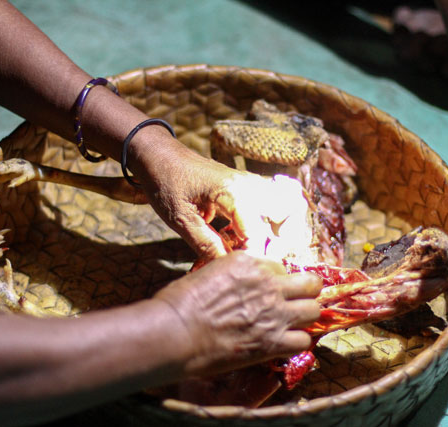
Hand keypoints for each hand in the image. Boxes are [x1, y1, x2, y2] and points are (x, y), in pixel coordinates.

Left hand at [132, 137, 312, 260]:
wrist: (159, 155)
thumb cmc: (166, 182)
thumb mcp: (180, 219)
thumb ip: (206, 245)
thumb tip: (226, 268)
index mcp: (234, 192)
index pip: (259, 233)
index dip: (252, 257)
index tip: (239, 271)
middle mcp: (249, 185)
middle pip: (288, 212)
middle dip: (281, 240)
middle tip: (260, 259)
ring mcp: (250, 184)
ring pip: (284, 206)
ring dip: (276, 230)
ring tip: (256, 250)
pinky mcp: (246, 187)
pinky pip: (268, 205)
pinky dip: (265, 223)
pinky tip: (242, 238)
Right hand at [153, 252, 320, 375]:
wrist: (175, 331)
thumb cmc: (180, 302)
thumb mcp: (208, 273)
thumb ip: (233, 276)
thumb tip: (240, 286)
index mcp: (249, 263)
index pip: (280, 267)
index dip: (278, 281)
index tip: (272, 291)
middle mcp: (267, 284)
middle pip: (310, 283)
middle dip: (305, 292)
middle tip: (296, 302)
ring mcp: (274, 313)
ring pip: (314, 310)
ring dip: (304, 317)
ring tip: (292, 325)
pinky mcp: (273, 342)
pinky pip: (303, 341)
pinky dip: (295, 344)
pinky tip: (283, 345)